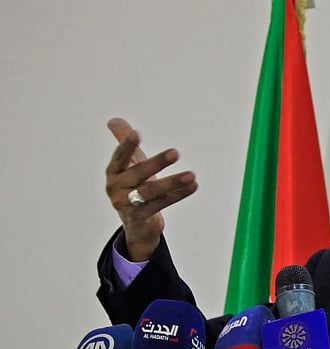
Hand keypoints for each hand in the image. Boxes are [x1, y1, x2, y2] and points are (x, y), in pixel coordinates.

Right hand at [105, 117, 197, 260]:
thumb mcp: (129, 166)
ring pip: (151, 192)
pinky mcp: (141, 217)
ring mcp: (127, 205)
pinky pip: (162, 204)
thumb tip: (114, 121)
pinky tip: (193, 185)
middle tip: (175, 152)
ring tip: (192, 175)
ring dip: (173, 182)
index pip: (120, 157)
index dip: (127, 146)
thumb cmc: (134, 188)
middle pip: (138, 174)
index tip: (136, 133)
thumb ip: (125, 143)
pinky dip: (179, 194)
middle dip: (157, 163)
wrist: (136, 224)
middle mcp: (117, 189)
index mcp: (113, 173)